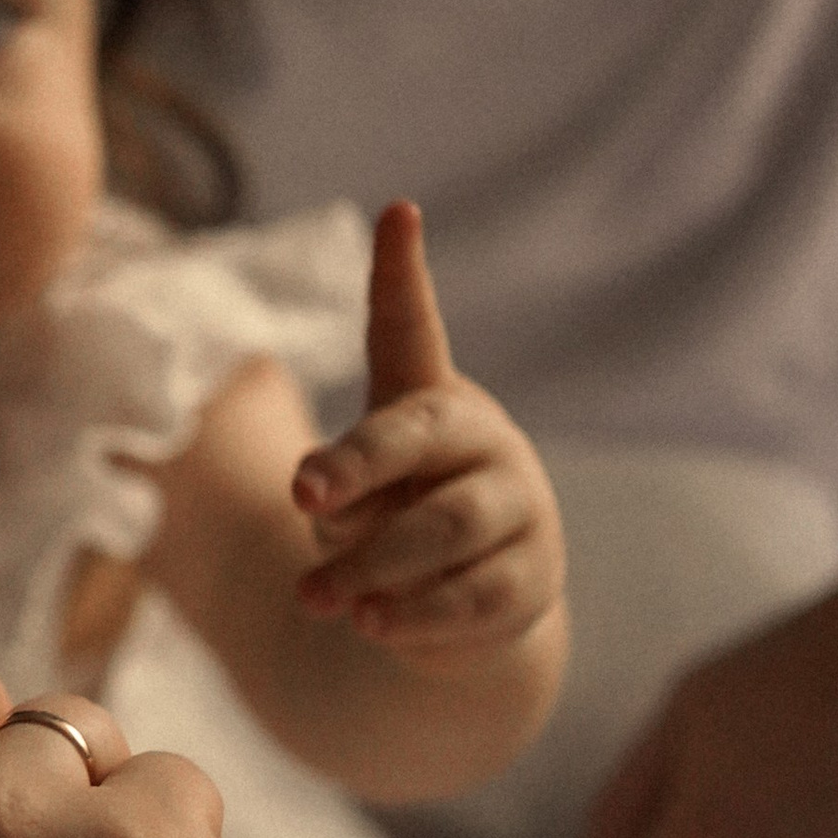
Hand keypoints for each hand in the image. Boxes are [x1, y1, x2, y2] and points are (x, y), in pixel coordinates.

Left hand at [290, 201, 564, 663]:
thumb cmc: (390, 523)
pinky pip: (472, 596)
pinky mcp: (534, 579)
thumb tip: (340, 526)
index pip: (411, 330)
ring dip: (372, 566)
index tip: (398, 211)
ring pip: (446, 529)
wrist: (461, 613)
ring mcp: (520, 507)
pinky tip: (372, 625)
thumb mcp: (352, 497)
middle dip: (357, 466)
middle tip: (302, 497)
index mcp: (428, 403)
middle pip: (420, 440)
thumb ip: (342, 492)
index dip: (402, 272)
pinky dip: (414, 615)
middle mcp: (483, 440)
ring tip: (316, 598)